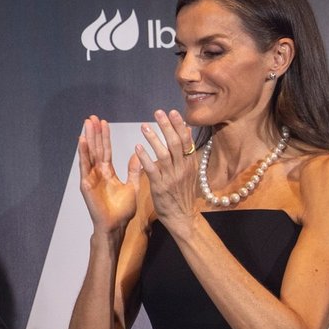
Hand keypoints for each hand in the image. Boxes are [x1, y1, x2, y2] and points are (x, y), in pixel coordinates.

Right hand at [78, 116, 138, 235]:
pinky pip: (84, 166)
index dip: (104, 136)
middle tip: (92, 117)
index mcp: (107, 172)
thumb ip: (133, 170)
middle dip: (94, 133)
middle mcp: (97, 172)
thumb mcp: (132, 186)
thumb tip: (138, 154)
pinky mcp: (86, 184)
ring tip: (86, 124)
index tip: (104, 122)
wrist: (115, 226)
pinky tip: (81, 141)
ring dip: (88, 138)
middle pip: (95, 148)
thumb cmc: (122, 210)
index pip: (105, 150)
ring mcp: (90, 177)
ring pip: (89, 154)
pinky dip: (83, 153)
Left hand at [133, 109, 197, 225]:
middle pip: (175, 143)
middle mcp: (182, 169)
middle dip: (167, 126)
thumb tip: (186, 132)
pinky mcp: (160, 186)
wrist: (182, 217)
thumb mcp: (189, 173)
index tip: (173, 112)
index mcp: (190, 164)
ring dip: (154, 138)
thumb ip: (187, 154)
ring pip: (164, 154)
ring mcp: (171, 177)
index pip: (186, 141)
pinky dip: (145, 157)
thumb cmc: (182, 194)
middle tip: (158, 112)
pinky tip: (137, 147)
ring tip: (144, 126)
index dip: (179, 125)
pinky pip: (152, 169)